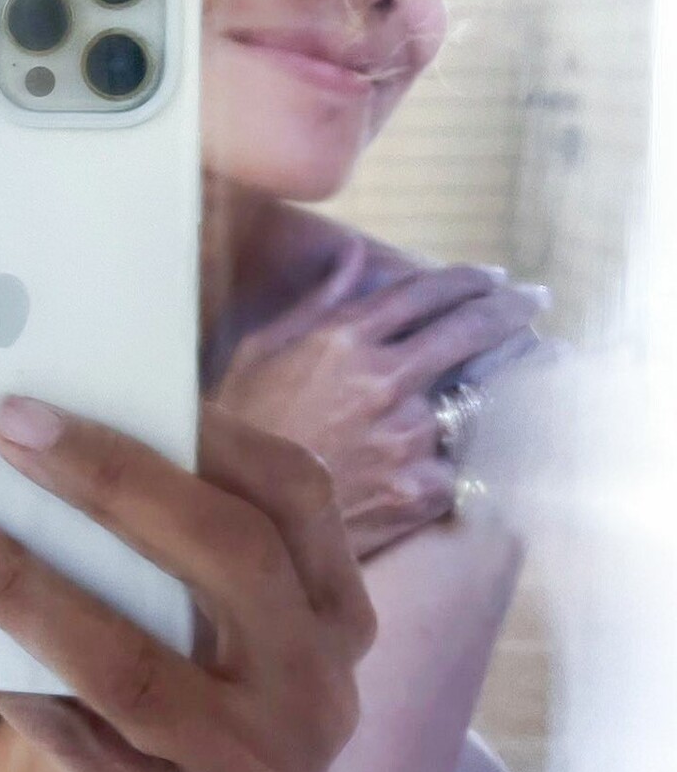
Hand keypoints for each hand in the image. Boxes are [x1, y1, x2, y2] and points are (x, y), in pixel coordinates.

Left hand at [0, 398, 375, 771]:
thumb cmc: (190, 699)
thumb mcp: (221, 629)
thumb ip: (175, 547)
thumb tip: (47, 428)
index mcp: (339, 615)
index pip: (300, 494)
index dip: (214, 430)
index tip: (115, 375)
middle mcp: (322, 693)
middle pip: (229, 557)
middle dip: (111, 479)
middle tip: (6, 424)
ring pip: (131, 663)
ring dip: (19, 582)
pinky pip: (75, 744)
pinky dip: (7, 677)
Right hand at [215, 242, 546, 559]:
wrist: (236, 518)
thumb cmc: (238, 430)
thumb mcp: (260, 352)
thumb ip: (318, 301)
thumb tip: (355, 252)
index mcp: (343, 340)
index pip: (425, 291)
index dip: (466, 278)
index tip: (492, 276)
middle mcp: (383, 380)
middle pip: (470, 329)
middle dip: (511, 308)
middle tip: (534, 300)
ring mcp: (407, 436)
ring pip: (477, 398)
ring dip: (503, 381)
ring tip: (536, 365)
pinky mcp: (421, 489)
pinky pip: (461, 463)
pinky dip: (466, 455)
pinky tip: (480, 447)